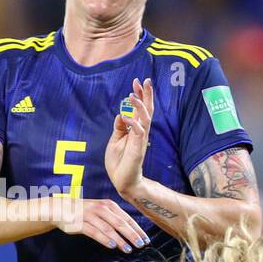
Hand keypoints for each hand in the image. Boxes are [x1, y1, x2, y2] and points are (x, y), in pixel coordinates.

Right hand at [53, 196, 148, 254]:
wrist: (61, 208)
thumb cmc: (85, 211)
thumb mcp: (101, 210)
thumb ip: (114, 218)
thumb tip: (131, 232)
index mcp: (109, 205)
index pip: (127, 219)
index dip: (138, 229)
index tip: (146, 240)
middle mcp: (101, 209)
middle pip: (120, 223)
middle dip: (132, 235)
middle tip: (141, 245)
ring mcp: (90, 216)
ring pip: (108, 228)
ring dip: (120, 240)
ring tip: (128, 249)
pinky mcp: (80, 223)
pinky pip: (94, 232)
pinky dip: (104, 239)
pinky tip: (112, 245)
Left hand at [104, 77, 152, 198]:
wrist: (122, 182)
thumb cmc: (119, 162)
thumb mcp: (115, 140)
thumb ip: (119, 127)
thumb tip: (121, 113)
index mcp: (135, 129)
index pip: (141, 109)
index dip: (140, 94)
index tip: (137, 81)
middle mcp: (140, 133)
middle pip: (147, 110)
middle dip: (146, 95)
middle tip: (144, 80)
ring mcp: (140, 141)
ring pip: (145, 119)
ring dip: (140, 106)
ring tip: (133, 95)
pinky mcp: (137, 150)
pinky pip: (138, 133)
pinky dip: (133, 123)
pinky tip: (125, 116)